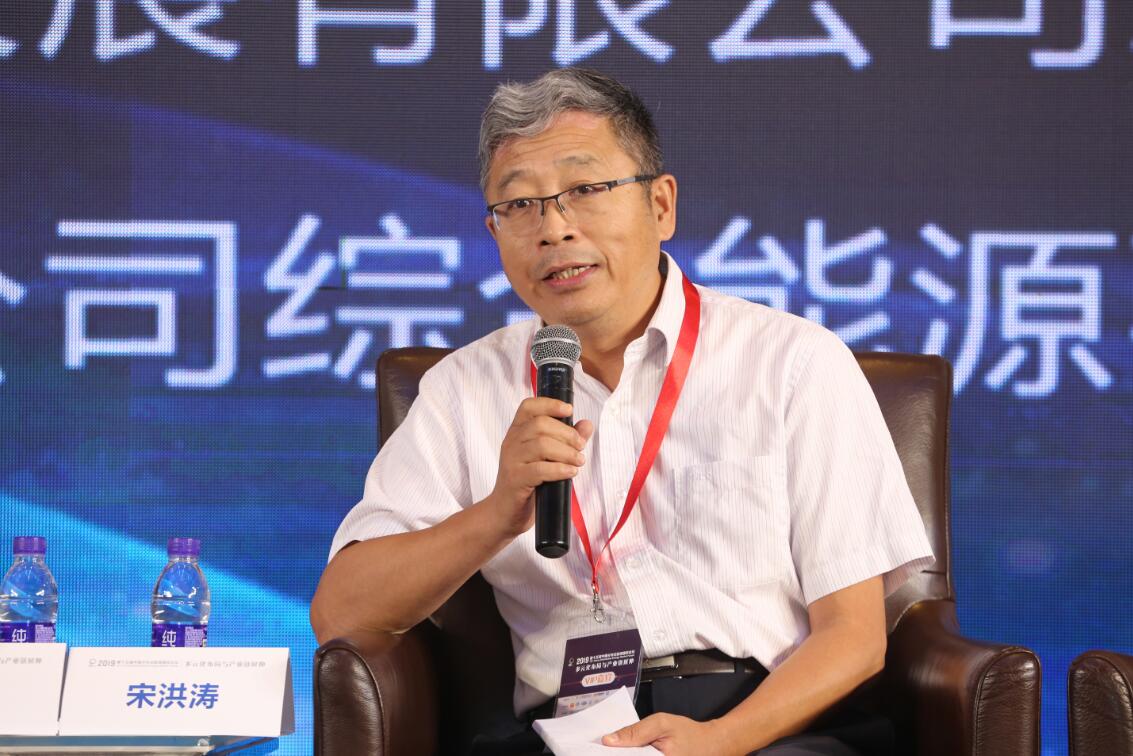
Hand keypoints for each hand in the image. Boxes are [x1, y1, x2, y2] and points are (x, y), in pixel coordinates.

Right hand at [487, 397, 594, 536]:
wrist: (505, 512)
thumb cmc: (528, 483)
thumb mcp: (547, 458)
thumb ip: (566, 439)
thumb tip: (587, 424)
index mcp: (517, 432)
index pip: (528, 406)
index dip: (549, 404)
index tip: (569, 410)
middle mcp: (511, 442)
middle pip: (540, 424)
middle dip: (566, 433)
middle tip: (581, 446)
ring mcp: (511, 461)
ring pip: (541, 445)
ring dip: (566, 452)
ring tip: (578, 462)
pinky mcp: (515, 480)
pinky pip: (540, 469)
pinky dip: (560, 469)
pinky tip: (571, 473)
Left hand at [603, 714, 736, 754]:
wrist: (713, 746)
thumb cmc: (690, 734)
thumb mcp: (662, 723)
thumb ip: (636, 731)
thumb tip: (609, 740)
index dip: (611, 753)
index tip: (597, 748)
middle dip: (619, 753)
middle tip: (608, 747)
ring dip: (627, 754)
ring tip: (620, 749)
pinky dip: (636, 755)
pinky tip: (635, 751)